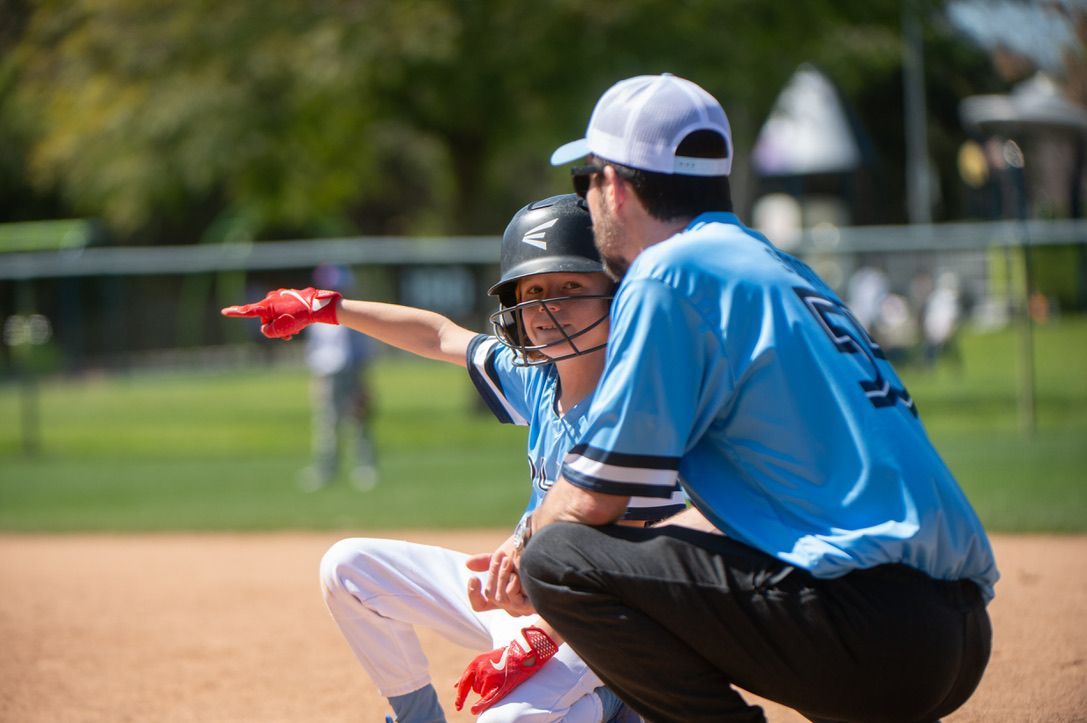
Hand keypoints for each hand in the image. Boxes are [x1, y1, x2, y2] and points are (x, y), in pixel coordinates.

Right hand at [221, 287, 341, 338]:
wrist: (317, 307)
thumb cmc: (298, 317)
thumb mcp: (280, 330)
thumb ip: (268, 331)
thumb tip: (267, 328)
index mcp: (266, 306)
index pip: (247, 311)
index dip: (235, 313)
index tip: (224, 311)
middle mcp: (270, 299)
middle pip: (266, 319)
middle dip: (275, 328)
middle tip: (288, 335)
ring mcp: (279, 297)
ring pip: (276, 316)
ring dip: (283, 325)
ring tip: (295, 331)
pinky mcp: (288, 297)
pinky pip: (284, 311)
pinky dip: (288, 319)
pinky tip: (298, 325)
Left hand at [454, 626, 557, 713]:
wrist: (522, 652)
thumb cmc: (503, 656)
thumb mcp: (483, 659)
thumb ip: (470, 673)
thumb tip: (455, 685)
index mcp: (475, 663)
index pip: (464, 683)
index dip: (460, 696)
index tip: (458, 707)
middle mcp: (480, 670)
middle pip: (476, 689)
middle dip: (483, 688)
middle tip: (496, 677)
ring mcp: (489, 677)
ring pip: (483, 694)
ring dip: (490, 691)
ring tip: (501, 678)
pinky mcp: (499, 684)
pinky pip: (487, 699)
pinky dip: (481, 705)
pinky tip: (474, 710)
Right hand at [465, 538, 533, 615]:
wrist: (546, 541)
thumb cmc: (528, 548)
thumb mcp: (503, 554)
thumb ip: (487, 562)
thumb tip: (467, 564)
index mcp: (503, 592)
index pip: (481, 604)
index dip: (473, 595)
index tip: (473, 578)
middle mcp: (512, 603)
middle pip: (490, 596)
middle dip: (493, 574)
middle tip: (502, 558)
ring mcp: (523, 605)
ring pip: (499, 598)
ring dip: (502, 576)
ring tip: (510, 560)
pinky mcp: (532, 605)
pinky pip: (511, 599)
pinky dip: (511, 583)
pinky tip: (518, 573)